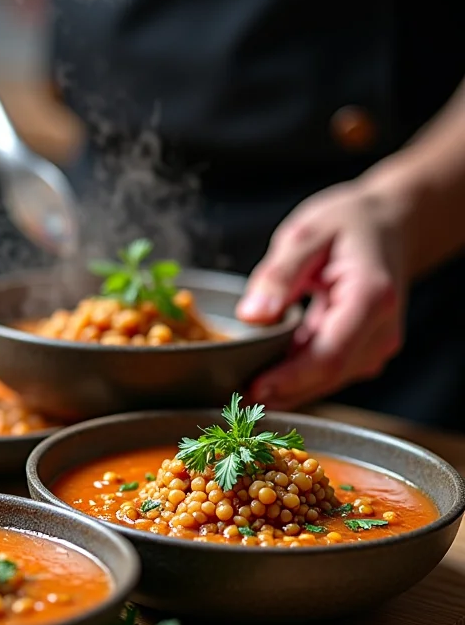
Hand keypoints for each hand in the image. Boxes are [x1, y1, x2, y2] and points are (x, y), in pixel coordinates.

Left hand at [235, 167, 413, 409]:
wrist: (392, 224)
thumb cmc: (349, 224)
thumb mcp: (306, 234)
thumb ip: (278, 275)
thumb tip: (252, 317)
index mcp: (370, 297)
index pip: (329, 355)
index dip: (289, 379)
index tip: (252, 390)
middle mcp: (381, 329)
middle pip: (328, 376)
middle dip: (281, 391)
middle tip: (232, 400)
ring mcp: (377, 344)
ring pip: (327, 381)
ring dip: (287, 390)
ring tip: (240, 392)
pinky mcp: (366, 351)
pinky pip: (328, 372)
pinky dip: (297, 377)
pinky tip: (265, 375)